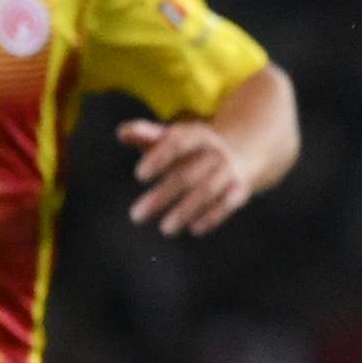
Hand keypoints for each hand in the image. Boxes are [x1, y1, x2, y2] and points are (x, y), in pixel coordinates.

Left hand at [123, 116, 259, 235]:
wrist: (240, 154)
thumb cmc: (192, 149)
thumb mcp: (172, 137)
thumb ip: (146, 135)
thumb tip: (121, 132)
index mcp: (196, 135)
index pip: (176, 144)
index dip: (158, 159)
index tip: (138, 176)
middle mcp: (214, 152)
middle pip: (186, 175)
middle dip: (161, 197)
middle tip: (136, 217)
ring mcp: (228, 172)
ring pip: (206, 192)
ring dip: (184, 212)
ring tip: (165, 229)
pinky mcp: (239, 190)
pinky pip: (226, 205)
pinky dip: (211, 218)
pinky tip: (194, 229)